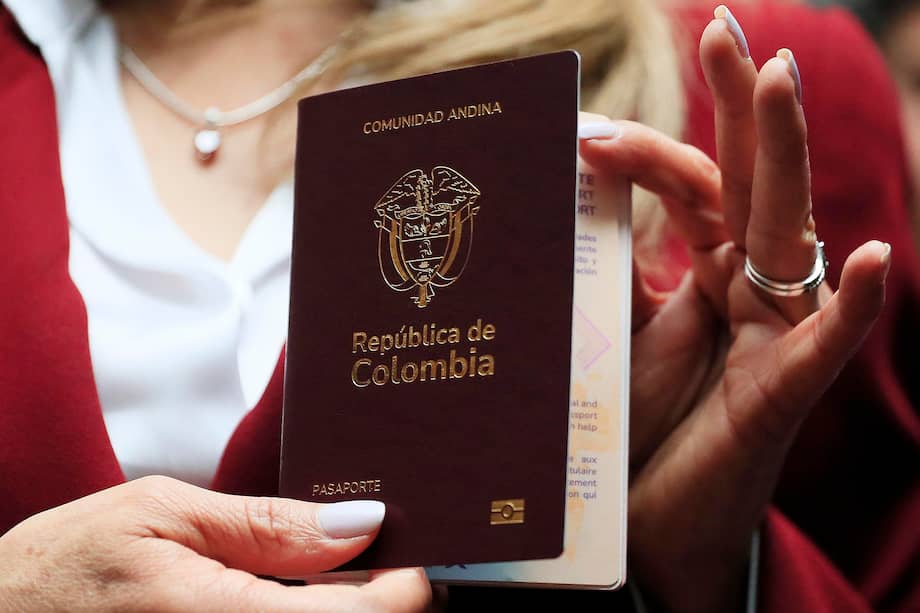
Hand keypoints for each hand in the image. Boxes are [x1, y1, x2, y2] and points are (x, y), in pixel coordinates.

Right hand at [0, 476, 436, 612]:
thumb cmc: (57, 572)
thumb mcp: (159, 514)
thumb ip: (265, 525)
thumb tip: (360, 525)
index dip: (404, 588)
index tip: (407, 556)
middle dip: (373, 600)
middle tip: (360, 560)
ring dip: (339, 611)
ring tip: (314, 576)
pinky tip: (280, 600)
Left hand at [578, 5, 889, 612]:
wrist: (645, 523)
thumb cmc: (635, 429)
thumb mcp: (611, 336)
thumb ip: (605, 273)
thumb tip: (561, 202)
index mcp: (710, 270)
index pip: (691, 185)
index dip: (645, 148)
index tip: (582, 128)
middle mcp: (749, 289)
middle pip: (748, 180)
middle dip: (738, 102)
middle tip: (722, 25)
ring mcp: (773, 334)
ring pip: (787, 231)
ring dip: (784, 156)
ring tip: (777, 78)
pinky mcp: (784, 394)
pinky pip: (828, 347)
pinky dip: (859, 307)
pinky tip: (884, 259)